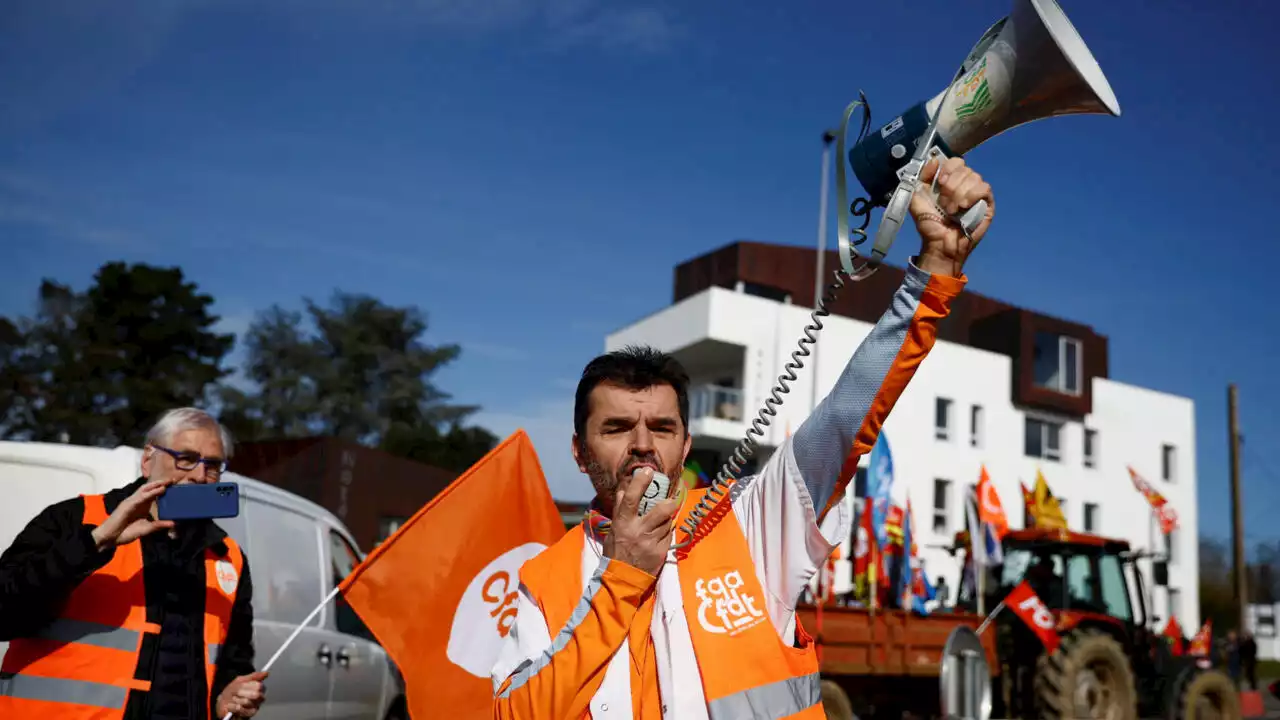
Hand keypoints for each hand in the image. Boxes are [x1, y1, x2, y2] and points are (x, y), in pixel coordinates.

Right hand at [90, 479, 175, 549]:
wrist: (109, 538)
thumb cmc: (125, 532)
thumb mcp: (146, 529)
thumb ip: (158, 525)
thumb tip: (173, 523)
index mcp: (142, 506)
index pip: (153, 494)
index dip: (162, 488)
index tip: (174, 485)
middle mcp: (137, 501)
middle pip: (149, 488)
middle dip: (160, 483)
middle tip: (173, 479)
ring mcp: (131, 502)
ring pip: (145, 490)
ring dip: (156, 485)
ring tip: (167, 482)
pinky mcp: (127, 506)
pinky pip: (140, 498)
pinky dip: (150, 493)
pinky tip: (158, 491)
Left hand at [216, 671, 267, 717]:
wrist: (223, 702)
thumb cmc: (233, 691)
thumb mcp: (240, 680)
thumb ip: (254, 676)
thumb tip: (266, 673)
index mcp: (259, 688)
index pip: (259, 686)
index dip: (248, 686)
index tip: (241, 685)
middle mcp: (259, 698)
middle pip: (255, 694)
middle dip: (242, 693)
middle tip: (235, 693)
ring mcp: (255, 706)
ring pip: (247, 702)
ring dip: (236, 700)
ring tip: (233, 699)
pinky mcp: (249, 714)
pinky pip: (242, 710)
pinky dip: (233, 707)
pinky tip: (231, 706)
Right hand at [602, 468, 678, 576]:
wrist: (623, 578)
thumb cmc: (615, 551)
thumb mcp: (613, 530)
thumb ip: (619, 510)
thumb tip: (622, 490)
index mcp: (623, 523)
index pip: (631, 498)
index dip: (640, 482)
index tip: (648, 470)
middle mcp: (638, 531)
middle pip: (662, 510)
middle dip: (670, 502)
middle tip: (671, 499)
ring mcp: (652, 542)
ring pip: (668, 522)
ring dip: (667, 519)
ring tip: (661, 521)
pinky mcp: (661, 552)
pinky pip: (669, 535)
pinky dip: (666, 532)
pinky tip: (660, 534)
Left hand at [910, 156, 994, 276]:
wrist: (939, 244)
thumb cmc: (929, 225)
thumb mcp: (917, 199)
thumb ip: (922, 178)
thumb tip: (934, 160)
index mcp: (949, 181)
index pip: (955, 161)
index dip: (948, 169)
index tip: (941, 182)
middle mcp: (964, 184)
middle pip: (964, 168)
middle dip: (951, 186)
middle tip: (944, 204)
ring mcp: (977, 193)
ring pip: (974, 177)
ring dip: (959, 194)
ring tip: (952, 211)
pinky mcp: (987, 203)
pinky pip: (984, 188)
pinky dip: (972, 195)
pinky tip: (964, 207)